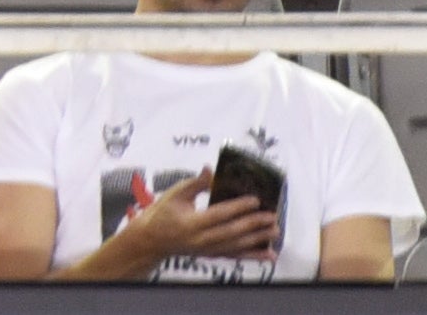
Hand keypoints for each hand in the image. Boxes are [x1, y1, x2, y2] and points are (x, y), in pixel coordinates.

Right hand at [111, 174, 276, 269]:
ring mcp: (208, 250)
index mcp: (191, 222)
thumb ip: (194, 183)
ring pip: (238, 246)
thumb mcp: (174, 194)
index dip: (238, 207)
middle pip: (233, 232)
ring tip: (275, 231)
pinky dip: (254, 256)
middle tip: (272, 216)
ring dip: (258, 239)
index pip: (220, 214)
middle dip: (254, 224)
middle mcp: (202, 239)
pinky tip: (270, 255)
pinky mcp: (213, 256)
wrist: (152, 240)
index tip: (256, 200)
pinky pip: (236, 256)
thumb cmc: (162, 213)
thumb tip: (210, 170)